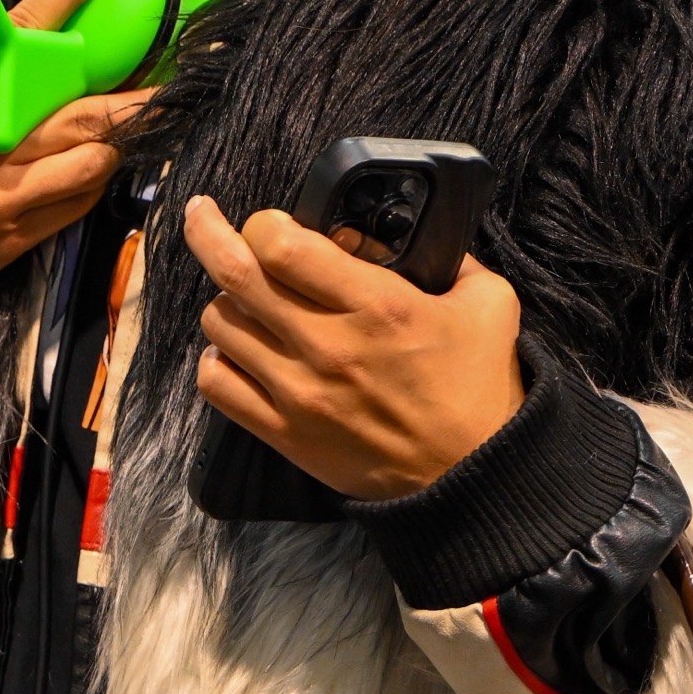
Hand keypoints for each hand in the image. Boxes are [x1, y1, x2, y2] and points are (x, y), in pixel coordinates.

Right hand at [0, 0, 150, 372]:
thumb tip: (31, 44)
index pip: (14, 37)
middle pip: (80, 112)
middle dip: (135, 95)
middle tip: (171, 78)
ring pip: (92, 162)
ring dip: (117, 142)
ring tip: (129, 128)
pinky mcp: (11, 239)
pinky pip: (76, 205)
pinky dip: (92, 180)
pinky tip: (90, 168)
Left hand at [181, 196, 524, 501]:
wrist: (476, 478)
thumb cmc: (481, 388)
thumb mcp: (488, 304)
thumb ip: (450, 257)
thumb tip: (402, 228)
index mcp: (377, 306)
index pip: (281, 245)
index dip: (264, 222)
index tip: (270, 222)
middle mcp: (328, 345)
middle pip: (234, 274)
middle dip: (209, 232)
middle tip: (204, 215)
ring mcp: (299, 392)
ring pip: (219, 324)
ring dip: (226, 302)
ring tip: (246, 299)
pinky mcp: (284, 432)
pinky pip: (217, 384)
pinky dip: (218, 360)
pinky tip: (240, 351)